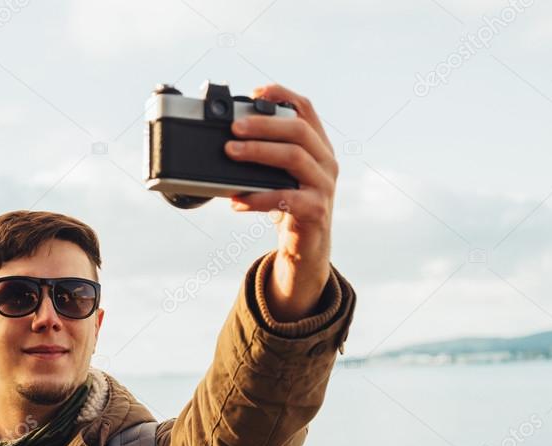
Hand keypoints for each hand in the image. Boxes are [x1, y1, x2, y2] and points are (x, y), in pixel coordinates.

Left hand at [224, 84, 337, 321]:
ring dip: (258, 152)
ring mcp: (324, 185)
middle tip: (233, 127)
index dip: (282, 95)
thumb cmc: (288, 205)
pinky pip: (287, 198)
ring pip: (294, 158)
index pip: (306, 109)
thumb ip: (265, 155)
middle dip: (264, 124)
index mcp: (318, 146)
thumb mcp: (280, 175)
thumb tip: (225, 141)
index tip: (255, 92)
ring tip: (230, 152)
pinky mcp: (317, 210)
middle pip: (298, 130)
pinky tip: (237, 200)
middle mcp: (326, 161)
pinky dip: (259, 198)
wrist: (306, 248)